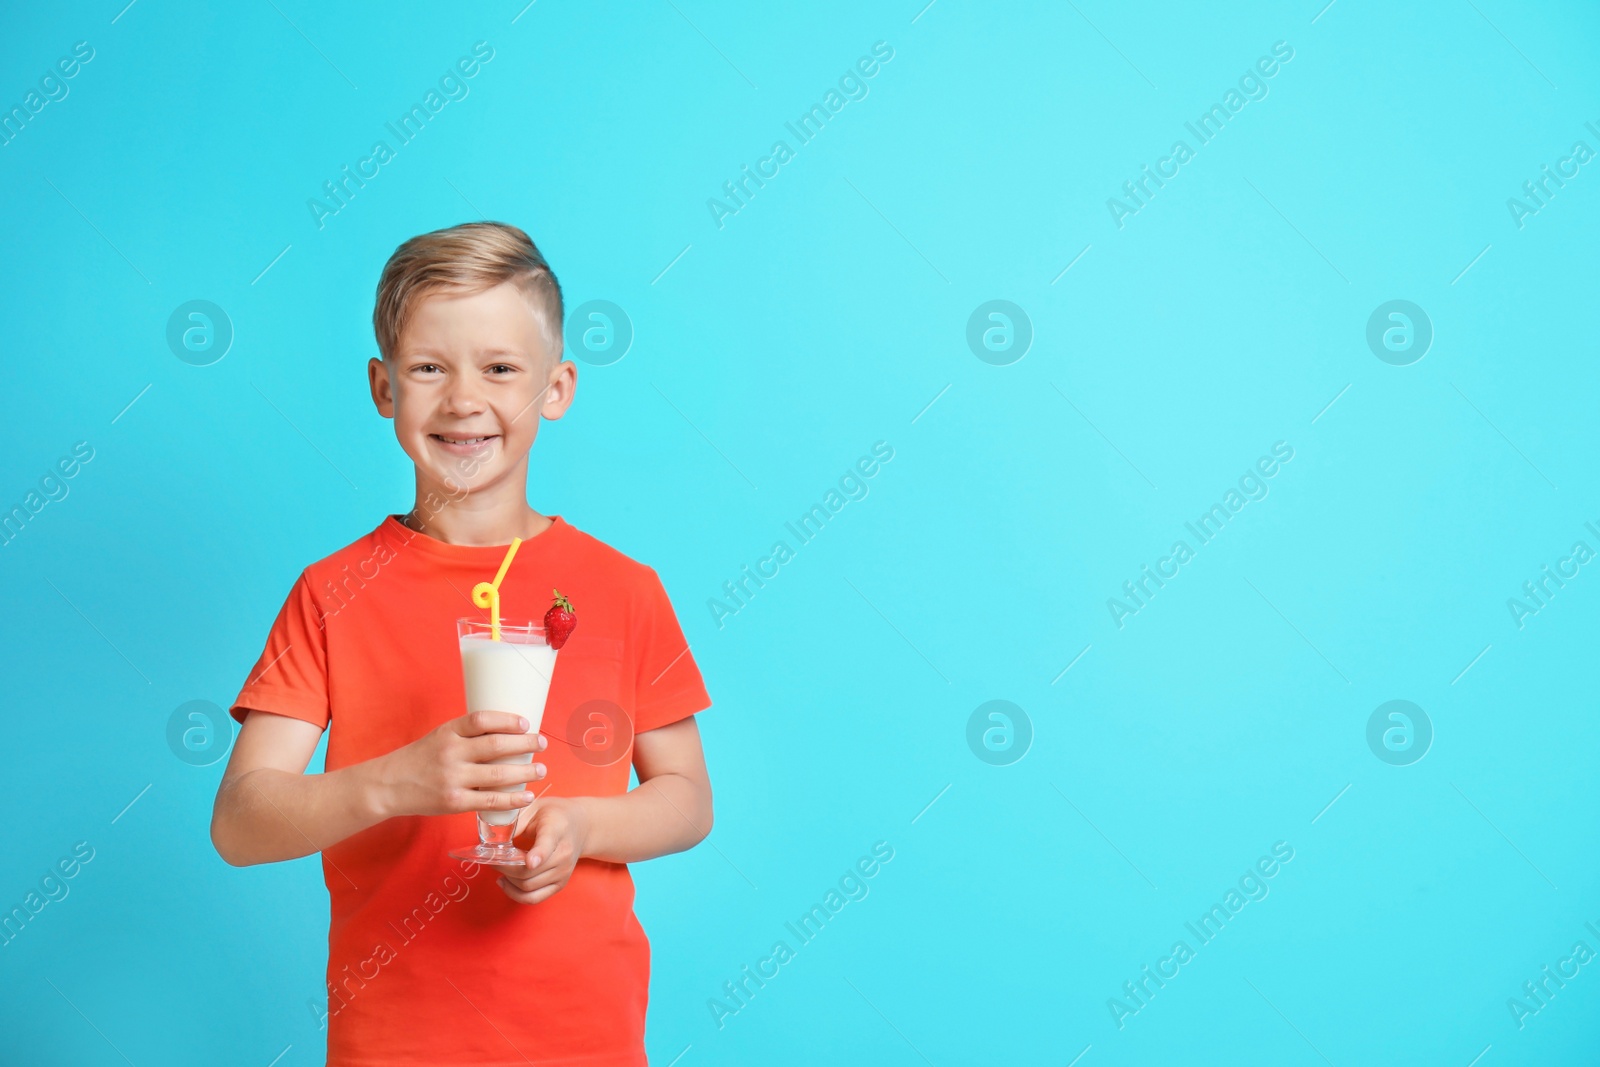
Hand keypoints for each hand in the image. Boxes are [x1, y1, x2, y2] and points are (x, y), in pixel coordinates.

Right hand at [373, 711, 547, 817]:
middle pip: (496, 745)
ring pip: (498, 774)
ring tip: (541, 770)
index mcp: (447, 732)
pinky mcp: (453, 802)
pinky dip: (512, 799)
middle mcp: (450, 753)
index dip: (507, 720)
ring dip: (525, 772)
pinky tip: (526, 796)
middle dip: (525, 744)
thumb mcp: (438, 737)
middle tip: (542, 743)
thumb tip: (506, 732)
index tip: (526, 723)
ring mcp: (452, 779)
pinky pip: (489, 800)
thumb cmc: (419, 759)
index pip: (481, 719)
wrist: (387, 786)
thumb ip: (466, 735)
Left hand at [496, 797, 589, 904]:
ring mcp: (563, 872)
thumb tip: (494, 839)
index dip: (539, 854)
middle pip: (529, 871)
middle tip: (491, 859)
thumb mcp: (534, 806)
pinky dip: (516, 894)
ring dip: (508, 880)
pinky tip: (506, 882)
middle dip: (504, 868)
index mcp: (557, 829)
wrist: (581, 825)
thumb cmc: (553, 814)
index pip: (548, 845)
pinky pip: (534, 898)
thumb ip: (516, 821)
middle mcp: (564, 854)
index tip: (529, 862)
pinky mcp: (560, 884)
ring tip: (499, 867)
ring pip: (527, 886)